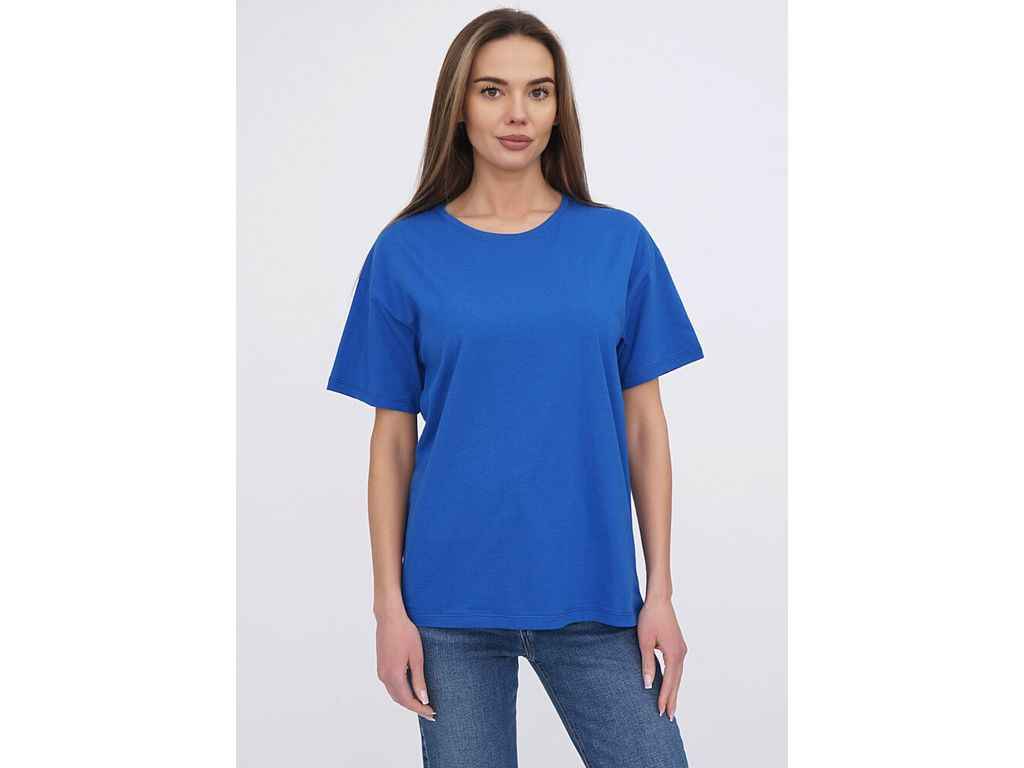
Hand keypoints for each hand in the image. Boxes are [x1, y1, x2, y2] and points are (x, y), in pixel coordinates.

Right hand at [375, 611, 436, 720]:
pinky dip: (401, 693)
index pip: (408, 700)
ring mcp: (381, 672)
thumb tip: (423, 699)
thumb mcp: (417, 657)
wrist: (390, 618)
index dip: (420, 709)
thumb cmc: (405, 634)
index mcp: (394, 676)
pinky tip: (411, 691)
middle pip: (400, 700)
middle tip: (430, 712)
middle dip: (415, 707)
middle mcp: (384, 677)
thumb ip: (419, 680)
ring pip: (394, 694)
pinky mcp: (381, 666)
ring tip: (422, 704)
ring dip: (407, 701)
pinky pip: (391, 686)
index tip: (432, 713)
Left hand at [637, 595, 687, 721]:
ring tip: (670, 706)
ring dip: (674, 690)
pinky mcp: (678, 645)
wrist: (659, 600)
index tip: (660, 712)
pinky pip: (677, 668)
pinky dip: (674, 679)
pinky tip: (670, 684)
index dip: (664, 697)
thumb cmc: (650, 618)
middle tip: (669, 717)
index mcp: (674, 654)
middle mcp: (681, 653)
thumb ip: (647, 664)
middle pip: (676, 682)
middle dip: (672, 699)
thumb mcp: (644, 642)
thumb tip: (648, 685)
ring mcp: (681, 649)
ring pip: (678, 675)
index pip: (669, 682)